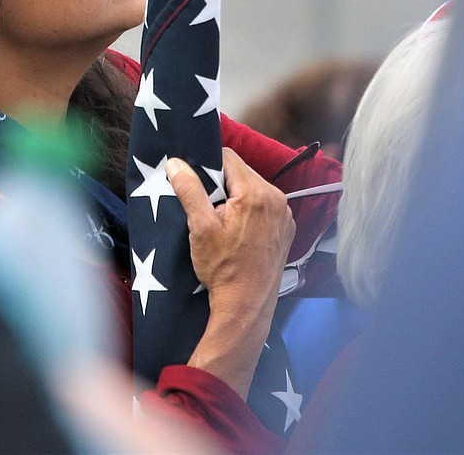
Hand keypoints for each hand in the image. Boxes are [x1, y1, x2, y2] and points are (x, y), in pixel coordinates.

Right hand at [167, 147, 294, 398]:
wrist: (246, 305)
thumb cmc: (223, 268)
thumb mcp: (201, 228)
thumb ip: (190, 190)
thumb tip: (176, 163)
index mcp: (256, 193)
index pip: (228, 158)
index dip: (208, 167)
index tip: (197, 185)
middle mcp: (276, 198)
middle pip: (241, 172)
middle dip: (222, 184)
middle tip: (208, 209)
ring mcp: (285, 214)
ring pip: (253, 188)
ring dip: (236, 196)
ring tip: (223, 223)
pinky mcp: (286, 227)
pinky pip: (265, 205)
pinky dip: (250, 210)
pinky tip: (239, 231)